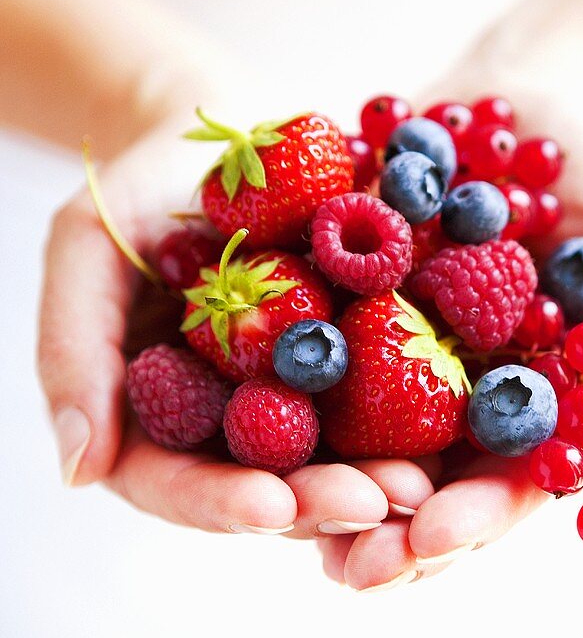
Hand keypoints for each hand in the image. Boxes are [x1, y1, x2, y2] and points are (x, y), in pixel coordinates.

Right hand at [38, 115, 434, 540]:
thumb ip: (73, 355)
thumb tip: (78, 472)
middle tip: (373, 505)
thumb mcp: (87, 250)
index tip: (268, 506)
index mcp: (160, 418)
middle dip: (320, 504)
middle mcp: (234, 424)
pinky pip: (394, 398)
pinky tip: (454, 427)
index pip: (176, 484)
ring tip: (422, 486)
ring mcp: (304, 399)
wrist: (231, 131)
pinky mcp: (363, 363)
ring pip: (337, 461)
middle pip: (270, 490)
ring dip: (380, 479)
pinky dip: (421, 418)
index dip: (219, 504)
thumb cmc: (144, 189)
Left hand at [319, 74, 582, 589]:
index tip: (433, 539)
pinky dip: (276, 397)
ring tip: (283, 525)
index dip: (474, 518)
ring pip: (355, 445)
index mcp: (528, 408)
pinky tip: (240, 427)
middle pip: (424, 488)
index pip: (506, 485)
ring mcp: (396, 360)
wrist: (522, 97)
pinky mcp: (341, 313)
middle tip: (350, 570)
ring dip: (322, 491)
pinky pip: (305, 364)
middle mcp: (457, 399)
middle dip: (388, 535)